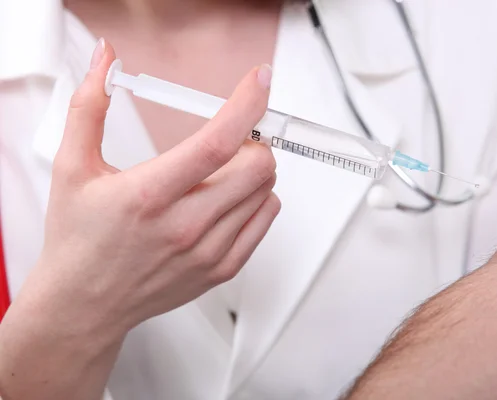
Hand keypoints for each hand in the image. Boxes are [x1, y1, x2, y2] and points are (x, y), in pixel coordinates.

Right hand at [19, 40, 279, 337]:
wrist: (86, 303)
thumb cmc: (80, 240)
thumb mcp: (73, 168)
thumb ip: (89, 108)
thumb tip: (106, 61)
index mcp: (148, 195)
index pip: (216, 143)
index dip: (246, 106)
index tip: (260, 82)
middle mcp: (184, 227)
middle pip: (256, 168)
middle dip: (253, 141)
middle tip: (233, 141)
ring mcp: (207, 252)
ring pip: (265, 191)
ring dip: (254, 170)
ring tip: (221, 173)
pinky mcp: (221, 269)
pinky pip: (265, 219)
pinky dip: (258, 199)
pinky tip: (229, 199)